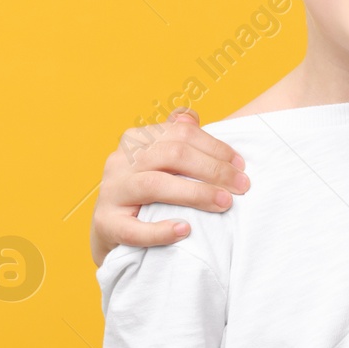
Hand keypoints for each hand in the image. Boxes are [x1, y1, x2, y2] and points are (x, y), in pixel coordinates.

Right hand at [89, 110, 248, 265]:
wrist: (111, 229)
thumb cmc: (145, 191)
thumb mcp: (158, 160)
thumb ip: (176, 139)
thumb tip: (192, 116)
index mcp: (136, 139)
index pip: (182, 133)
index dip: (216, 148)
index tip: (241, 165)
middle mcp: (120, 161)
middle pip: (173, 155)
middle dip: (213, 170)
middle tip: (241, 186)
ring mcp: (111, 192)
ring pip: (155, 185)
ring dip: (195, 194)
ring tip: (223, 203)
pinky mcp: (106, 224)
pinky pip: (134, 229)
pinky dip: (161, 231)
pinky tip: (185, 230)